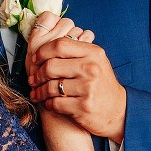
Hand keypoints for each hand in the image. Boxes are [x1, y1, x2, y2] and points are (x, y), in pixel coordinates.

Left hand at [25, 12, 95, 150]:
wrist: (117, 109)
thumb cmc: (100, 82)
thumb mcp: (94, 60)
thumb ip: (74, 50)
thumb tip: (45, 41)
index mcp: (93, 52)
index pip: (59, 45)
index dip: (43, 51)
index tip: (36, 59)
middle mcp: (91, 68)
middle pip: (51, 66)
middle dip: (37, 74)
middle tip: (33, 79)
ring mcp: (88, 88)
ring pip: (51, 86)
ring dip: (40, 91)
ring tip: (36, 93)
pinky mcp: (83, 106)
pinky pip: (55, 103)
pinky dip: (48, 104)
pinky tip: (48, 103)